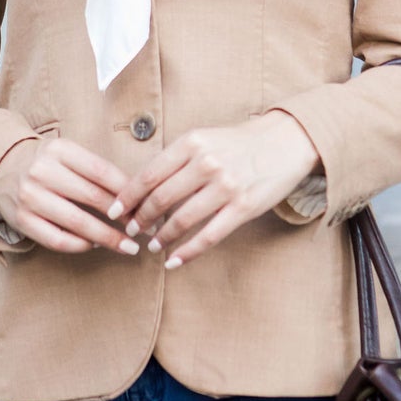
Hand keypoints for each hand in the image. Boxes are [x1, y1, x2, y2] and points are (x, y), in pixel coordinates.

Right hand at [0, 136, 133, 254]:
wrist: (1, 166)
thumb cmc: (46, 162)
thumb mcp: (68, 154)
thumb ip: (96, 171)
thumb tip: (135, 197)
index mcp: (59, 150)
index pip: (101, 171)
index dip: (127, 191)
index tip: (146, 206)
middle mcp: (42, 171)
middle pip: (92, 197)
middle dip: (123, 217)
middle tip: (144, 231)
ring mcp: (29, 197)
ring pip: (77, 222)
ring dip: (107, 237)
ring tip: (128, 246)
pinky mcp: (21, 220)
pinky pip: (57, 239)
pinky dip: (80, 245)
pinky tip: (95, 245)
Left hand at [106, 113, 321, 269]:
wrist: (285, 141)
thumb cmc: (239, 143)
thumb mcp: (204, 139)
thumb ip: (177, 159)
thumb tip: (143, 187)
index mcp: (192, 143)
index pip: (149, 174)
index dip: (127, 197)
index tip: (114, 211)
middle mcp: (206, 163)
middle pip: (160, 198)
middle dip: (140, 219)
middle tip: (131, 230)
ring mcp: (226, 186)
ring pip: (181, 220)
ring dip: (162, 237)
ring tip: (152, 245)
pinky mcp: (242, 207)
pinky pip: (208, 236)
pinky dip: (187, 252)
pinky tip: (174, 261)